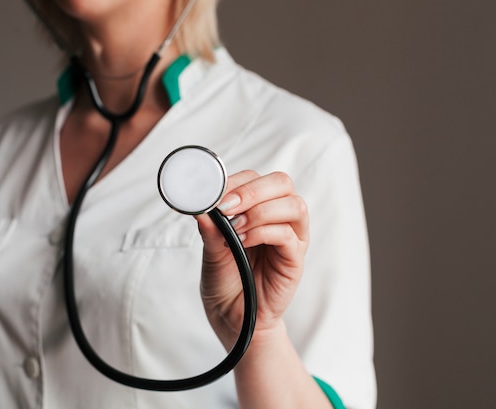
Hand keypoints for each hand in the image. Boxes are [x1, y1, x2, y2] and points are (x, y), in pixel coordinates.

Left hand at [196, 170, 309, 348]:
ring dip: (260, 211)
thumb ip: (210, 228)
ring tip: (235, 228)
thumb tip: (200, 205)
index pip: (256, 179)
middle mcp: (278, 218)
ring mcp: (291, 237)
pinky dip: (264, 232)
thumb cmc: (225, 281)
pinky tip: (244, 241)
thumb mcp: (211, 250)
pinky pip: (288, 234)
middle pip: (282, 183)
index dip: (236, 181)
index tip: (213, 194)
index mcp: (258, 209)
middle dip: (252, 190)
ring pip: (293, 204)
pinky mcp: (295, 259)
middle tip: (226, 206)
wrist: (232, 317)